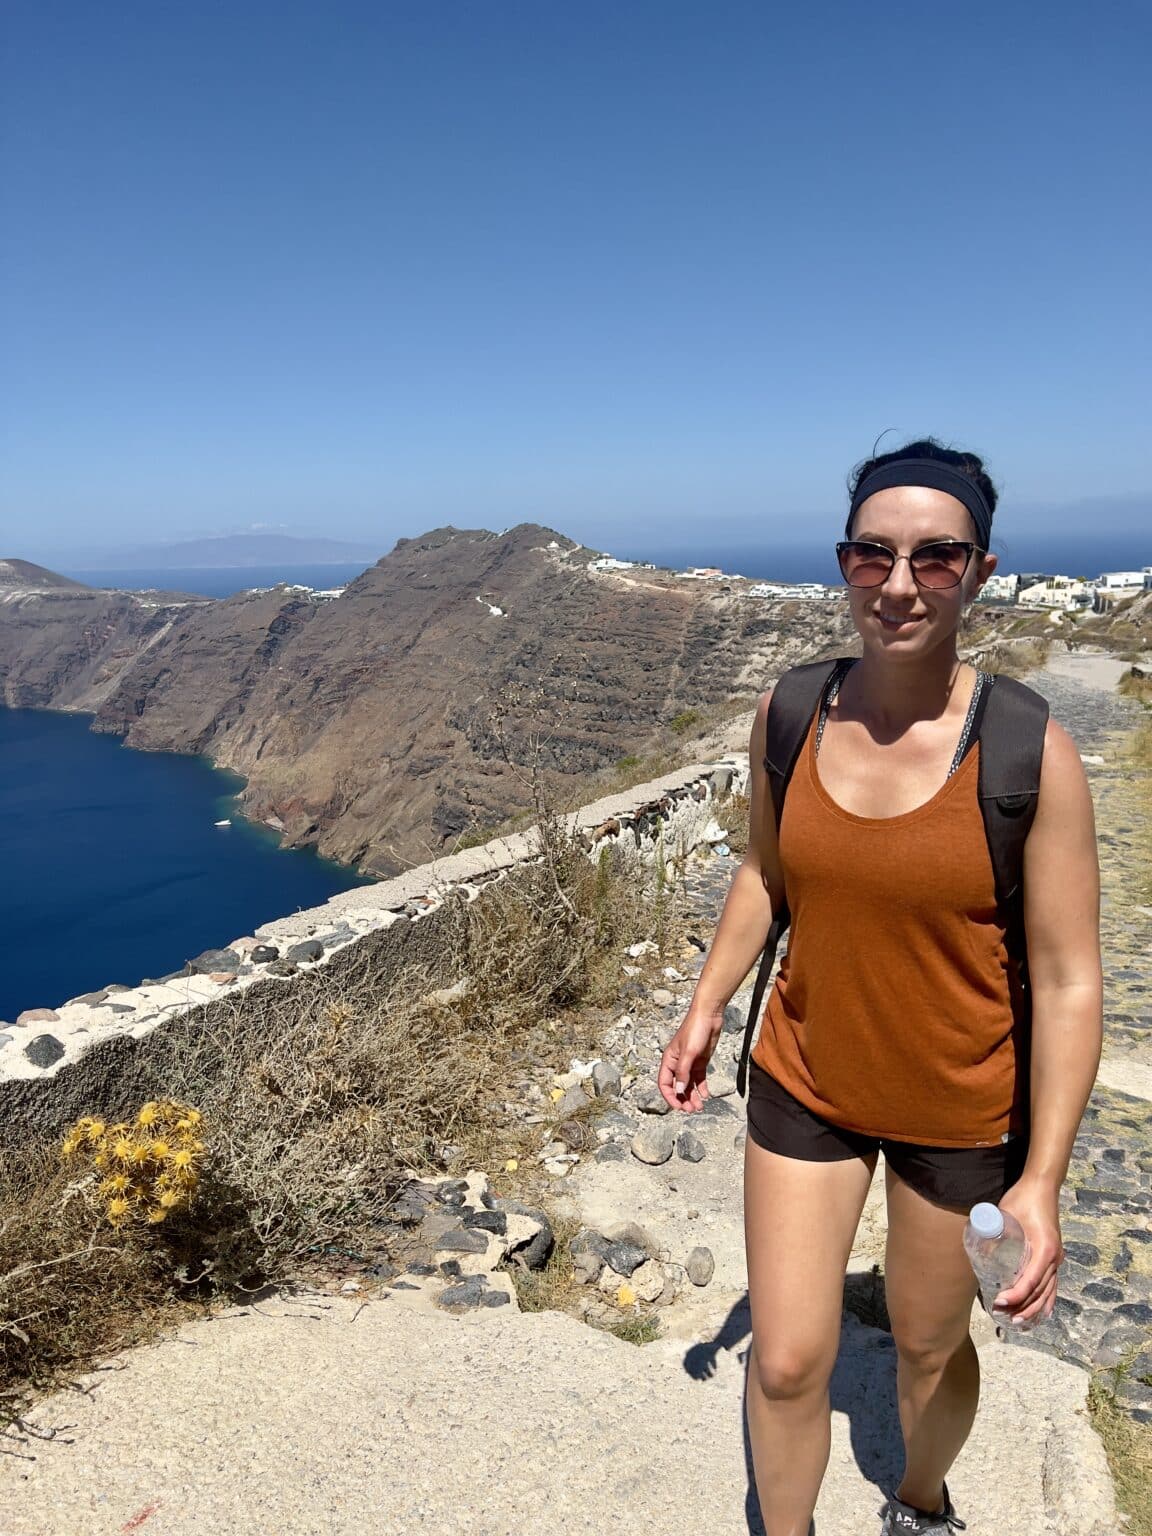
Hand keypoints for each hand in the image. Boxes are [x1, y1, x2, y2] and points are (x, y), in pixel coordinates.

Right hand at [657, 1012, 723, 1112]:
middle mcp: (677, 1063)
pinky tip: (706, 1095)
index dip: (670, 1097)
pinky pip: (699, 1079)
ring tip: (699, 1106)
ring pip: (689, 1085)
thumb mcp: (688, 1052)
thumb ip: (683, 1072)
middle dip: (683, 1099)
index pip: (664, 1083)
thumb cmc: (695, 1030)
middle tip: (691, 1109)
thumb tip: (679, 1090)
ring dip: (693, 1096)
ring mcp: (689, 1063)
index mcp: (669, 1060)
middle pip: (677, 1086)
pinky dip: (702, 1088)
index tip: (678, 1107)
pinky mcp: (700, 1061)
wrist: (709, 1016)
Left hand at [994, 1178, 1064, 1326]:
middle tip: (1002, 1315)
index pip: (1030, 1280)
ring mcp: (1057, 1258)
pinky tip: (1041, 1313)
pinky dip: (1047, 1300)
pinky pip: (1053, 1284)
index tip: (999, 1301)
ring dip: (1034, 1308)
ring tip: (1017, 1321)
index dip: (1016, 1294)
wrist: (1042, 1186)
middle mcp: (1054, 1257)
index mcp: (1045, 1248)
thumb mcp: (1005, 1213)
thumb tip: (978, 1249)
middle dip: (1022, 1306)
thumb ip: (993, 1230)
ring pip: (1048, 1291)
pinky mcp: (1054, 1256)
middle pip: (1040, 1291)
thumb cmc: (1023, 1198)